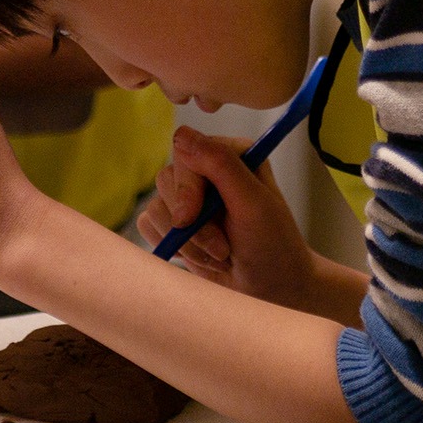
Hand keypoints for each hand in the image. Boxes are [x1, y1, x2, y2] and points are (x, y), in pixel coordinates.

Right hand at [136, 127, 322, 308]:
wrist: (273, 289)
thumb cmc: (273, 246)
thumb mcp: (253, 204)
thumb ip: (221, 165)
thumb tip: (181, 133)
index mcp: (232, 154)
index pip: (186, 151)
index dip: (186, 188)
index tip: (192, 219)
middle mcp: (209, 171)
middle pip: (167, 180)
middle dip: (191, 225)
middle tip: (221, 248)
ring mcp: (191, 198)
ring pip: (156, 207)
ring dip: (186, 242)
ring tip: (220, 256)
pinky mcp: (176, 224)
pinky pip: (149, 226)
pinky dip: (174, 248)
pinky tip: (203, 259)